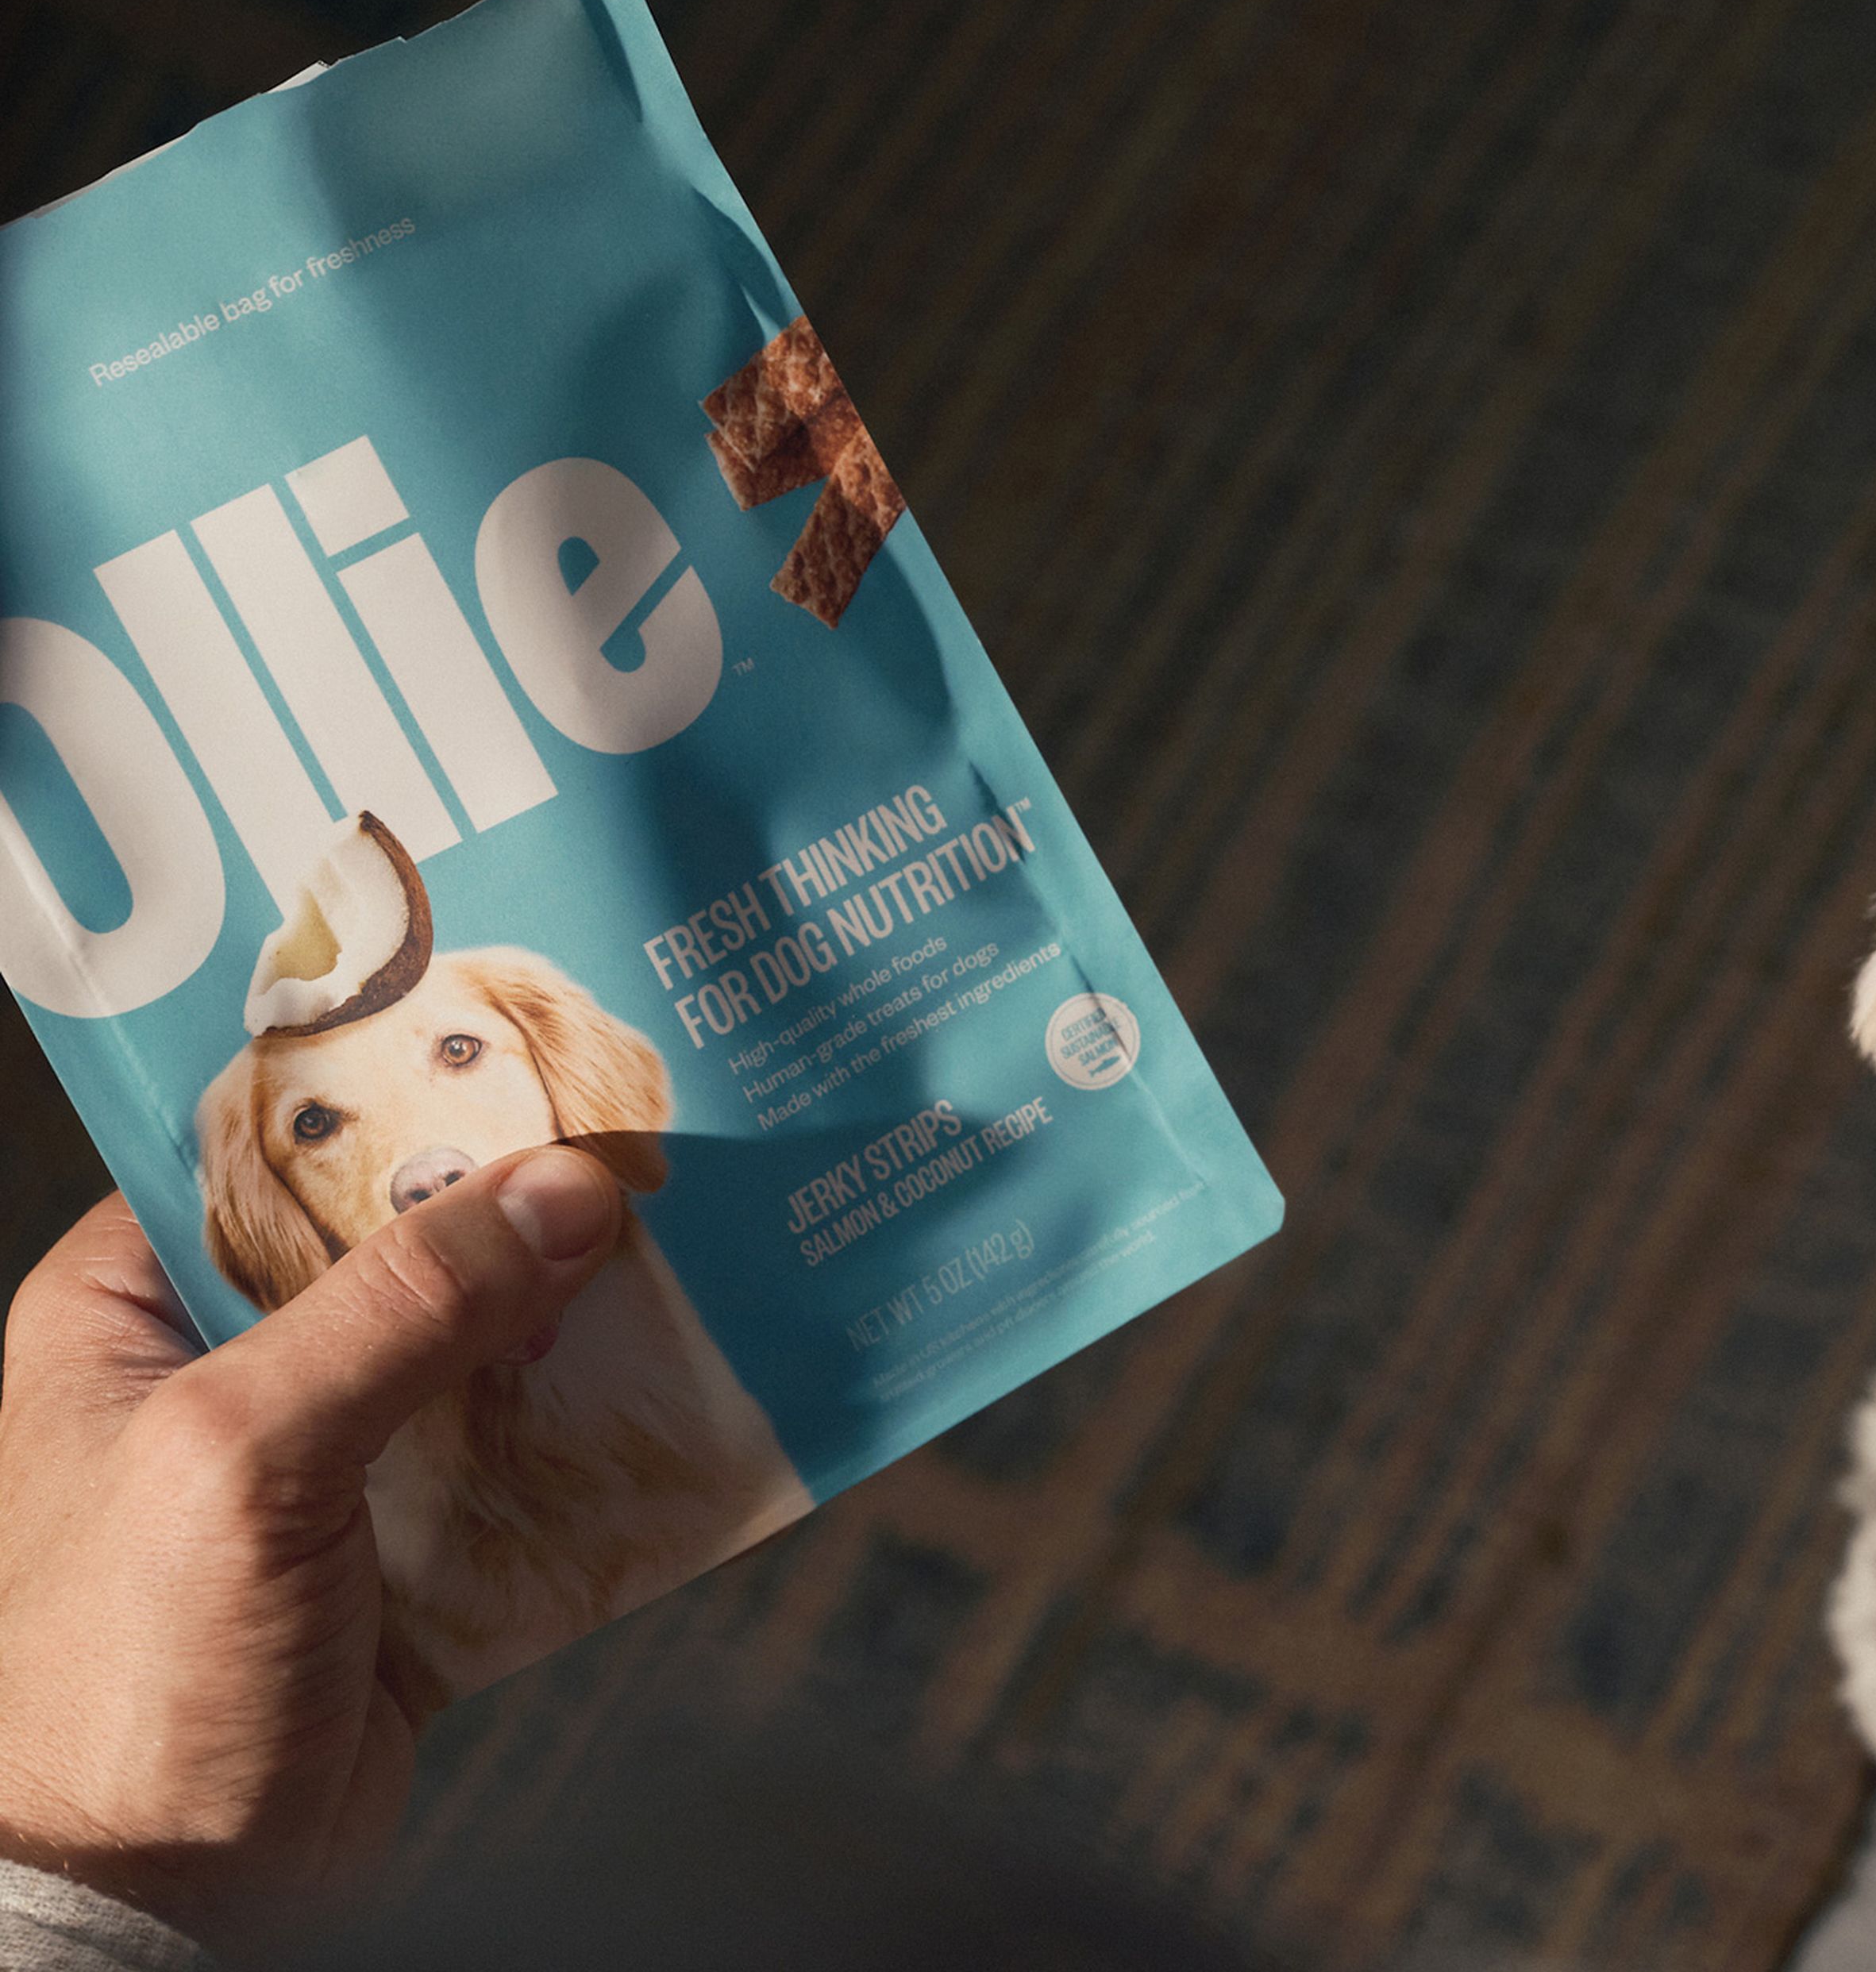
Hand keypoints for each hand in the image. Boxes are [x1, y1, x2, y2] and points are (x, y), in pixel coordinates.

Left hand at [0, 1151, 621, 1951]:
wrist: (163, 1905)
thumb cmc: (128, 1684)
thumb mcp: (249, 1452)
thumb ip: (405, 1309)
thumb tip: (561, 1191)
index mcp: (126, 1312)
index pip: (268, 1153)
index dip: (393, 1093)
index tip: (526, 1043)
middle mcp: (224, 1371)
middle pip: (398, 1243)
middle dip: (519, 1203)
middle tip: (647, 1135)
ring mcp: (326, 1465)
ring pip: (478, 1346)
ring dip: (576, 1314)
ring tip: (694, 1242)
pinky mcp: (409, 1554)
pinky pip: (523, 1458)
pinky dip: (599, 1428)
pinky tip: (677, 1381)